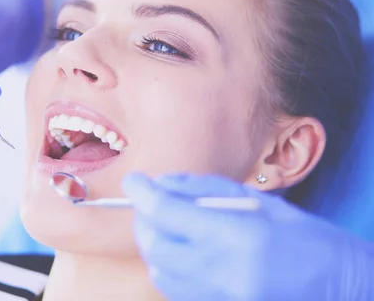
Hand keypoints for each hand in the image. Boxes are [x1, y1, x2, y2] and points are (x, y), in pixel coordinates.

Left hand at [122, 173, 373, 300]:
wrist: (336, 284)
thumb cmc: (300, 235)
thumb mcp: (254, 199)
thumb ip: (201, 189)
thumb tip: (159, 184)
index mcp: (237, 234)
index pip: (167, 212)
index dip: (142, 193)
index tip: (133, 181)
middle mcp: (224, 271)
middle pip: (155, 245)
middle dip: (143, 220)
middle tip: (148, 205)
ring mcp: (219, 297)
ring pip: (160, 270)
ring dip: (153, 244)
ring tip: (166, 227)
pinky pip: (174, 289)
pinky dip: (167, 267)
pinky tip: (180, 251)